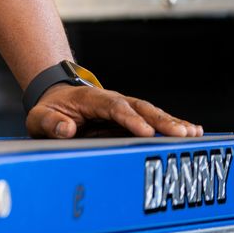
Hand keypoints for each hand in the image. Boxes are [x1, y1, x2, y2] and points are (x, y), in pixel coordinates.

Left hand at [26, 83, 203, 138]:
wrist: (56, 100)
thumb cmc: (49, 111)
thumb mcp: (39, 117)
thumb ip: (50, 122)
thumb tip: (66, 129)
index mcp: (90, 99)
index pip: (112, 107)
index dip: (129, 119)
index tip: (145, 131)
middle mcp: (112, 100)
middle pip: (139, 107)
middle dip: (160, 120)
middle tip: (181, 133)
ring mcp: (124, 108)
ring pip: (151, 113)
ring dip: (171, 123)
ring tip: (193, 134)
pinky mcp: (132, 118)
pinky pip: (154, 121)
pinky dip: (172, 125)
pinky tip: (194, 132)